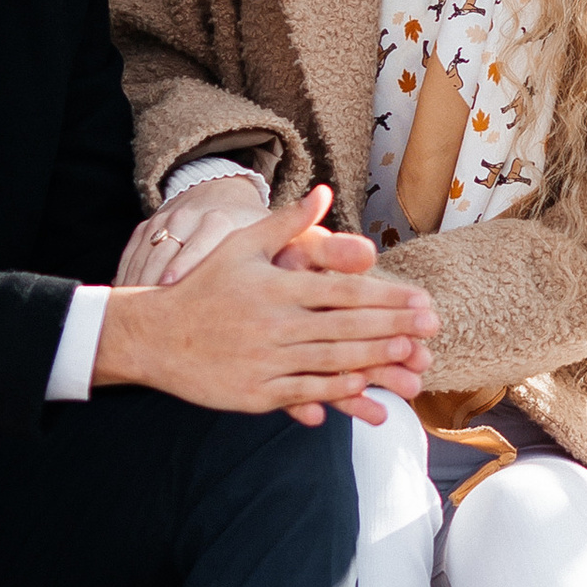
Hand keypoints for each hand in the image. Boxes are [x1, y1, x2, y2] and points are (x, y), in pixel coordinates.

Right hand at [92, 185, 440, 425]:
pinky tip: (365, 390)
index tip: (419, 301)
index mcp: (276, 287)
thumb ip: (287, 222)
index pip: (343, 292)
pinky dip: (337, 392)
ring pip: (332, 362)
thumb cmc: (203, 286)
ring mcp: (266, 361)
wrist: (155, 335)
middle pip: (347, 328)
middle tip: (432, 328)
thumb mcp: (241, 244)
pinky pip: (305, 392)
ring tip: (412, 358)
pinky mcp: (256, 392)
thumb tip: (324, 193)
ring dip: (376, 361)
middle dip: (394, 328)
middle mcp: (275, 324)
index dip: (386, 298)